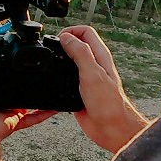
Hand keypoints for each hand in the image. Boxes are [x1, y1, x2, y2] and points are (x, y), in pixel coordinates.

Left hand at [0, 41, 55, 147]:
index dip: (7, 65)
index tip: (19, 56)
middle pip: (13, 85)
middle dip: (24, 78)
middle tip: (37, 67)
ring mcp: (5, 109)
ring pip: (26, 100)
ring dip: (37, 94)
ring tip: (49, 82)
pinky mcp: (14, 119)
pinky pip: (32, 117)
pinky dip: (43, 112)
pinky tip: (53, 105)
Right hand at [59, 25, 148, 152]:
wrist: (111, 129)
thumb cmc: (108, 104)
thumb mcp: (92, 74)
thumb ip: (80, 53)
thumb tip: (66, 37)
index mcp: (99, 56)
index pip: (85, 32)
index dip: (70, 31)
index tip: (58, 39)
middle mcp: (93, 64)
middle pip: (76, 43)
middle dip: (62, 42)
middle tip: (52, 49)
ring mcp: (86, 76)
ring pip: (69, 59)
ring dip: (59, 57)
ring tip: (50, 61)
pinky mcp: (78, 89)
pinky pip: (65, 77)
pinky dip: (57, 74)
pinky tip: (51, 79)